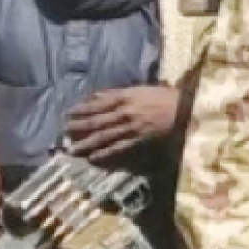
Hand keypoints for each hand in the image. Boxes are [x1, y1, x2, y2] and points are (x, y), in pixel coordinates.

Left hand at [67, 85, 181, 162]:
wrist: (184, 109)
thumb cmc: (164, 97)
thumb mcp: (140, 89)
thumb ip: (118, 93)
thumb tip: (96, 95)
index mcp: (125, 97)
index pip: (97, 104)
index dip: (81, 110)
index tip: (67, 115)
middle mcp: (124, 112)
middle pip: (97, 121)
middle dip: (79, 127)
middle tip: (64, 134)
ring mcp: (131, 127)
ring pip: (104, 136)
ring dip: (87, 143)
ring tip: (73, 150)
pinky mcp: (139, 140)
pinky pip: (119, 147)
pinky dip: (106, 153)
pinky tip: (94, 158)